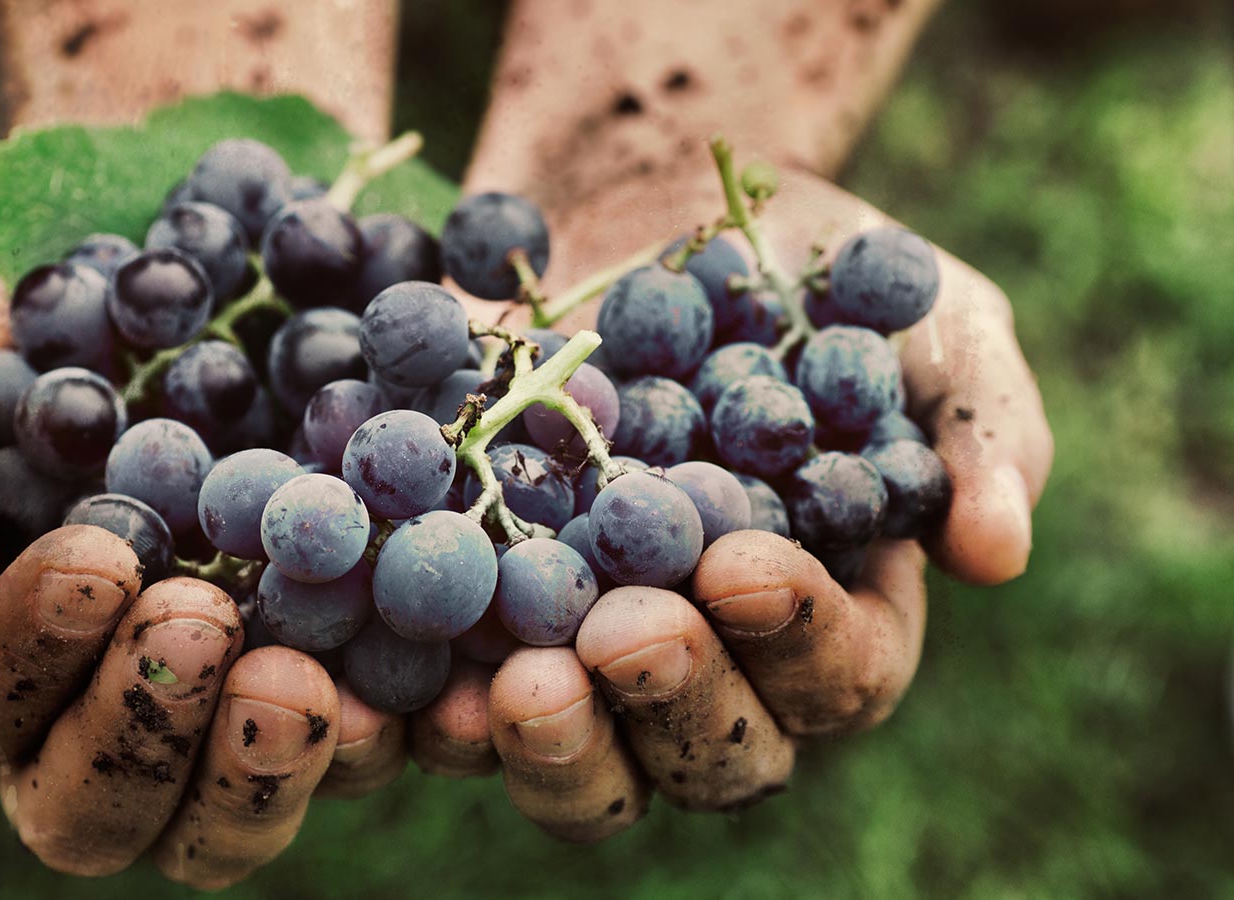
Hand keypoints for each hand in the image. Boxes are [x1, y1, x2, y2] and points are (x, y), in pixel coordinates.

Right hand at [0, 200, 503, 886]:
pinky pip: (377, 741)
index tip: (101, 559)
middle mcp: (99, 688)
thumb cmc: (31, 264)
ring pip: (226, 819)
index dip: (23, 650)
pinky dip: (410, 733)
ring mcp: (229, 688)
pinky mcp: (350, 659)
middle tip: (205, 626)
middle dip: (142, 737)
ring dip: (264, 773)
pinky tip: (452, 681)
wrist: (202, 228)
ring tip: (311, 683)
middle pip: (92, 808)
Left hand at [467, 168, 1052, 836]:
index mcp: (836, 615)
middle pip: (711, 752)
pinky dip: (426, 701)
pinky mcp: (483, 616)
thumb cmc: (811, 273)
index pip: (840, 674)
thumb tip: (998, 554)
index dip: (799, 638)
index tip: (745, 564)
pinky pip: (453, 693)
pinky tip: (399, 675)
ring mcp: (592, 650)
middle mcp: (718, 662)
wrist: (648, 209)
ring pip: (585, 759)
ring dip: (551, 741)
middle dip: (672, 701)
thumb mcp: (926, 319)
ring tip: (514, 686)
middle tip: (626, 634)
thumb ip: (979, 426)